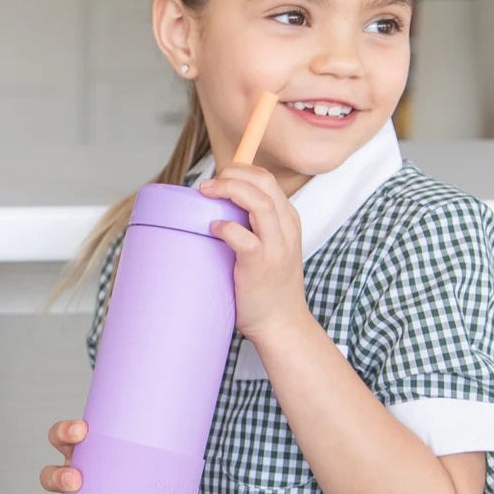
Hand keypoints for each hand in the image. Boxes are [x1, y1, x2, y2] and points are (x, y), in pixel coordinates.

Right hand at [40, 419, 162, 493]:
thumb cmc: (142, 464)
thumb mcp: (144, 447)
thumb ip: (158, 435)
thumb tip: (189, 421)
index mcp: (81, 452)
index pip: (59, 438)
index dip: (64, 433)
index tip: (82, 430)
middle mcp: (74, 480)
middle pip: (49, 479)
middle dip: (59, 479)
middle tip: (77, 480)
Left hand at [199, 164, 307, 342]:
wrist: (282, 324)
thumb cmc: (269, 288)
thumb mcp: (272, 248)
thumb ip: (254, 227)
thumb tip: (216, 210)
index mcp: (288, 221)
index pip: (268, 179)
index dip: (240, 170)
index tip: (219, 176)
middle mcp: (285, 229)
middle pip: (264, 182)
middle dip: (232, 174)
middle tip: (207, 184)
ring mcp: (276, 247)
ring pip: (259, 202)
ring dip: (229, 191)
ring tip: (206, 194)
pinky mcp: (261, 265)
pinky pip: (244, 238)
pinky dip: (226, 227)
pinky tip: (213, 228)